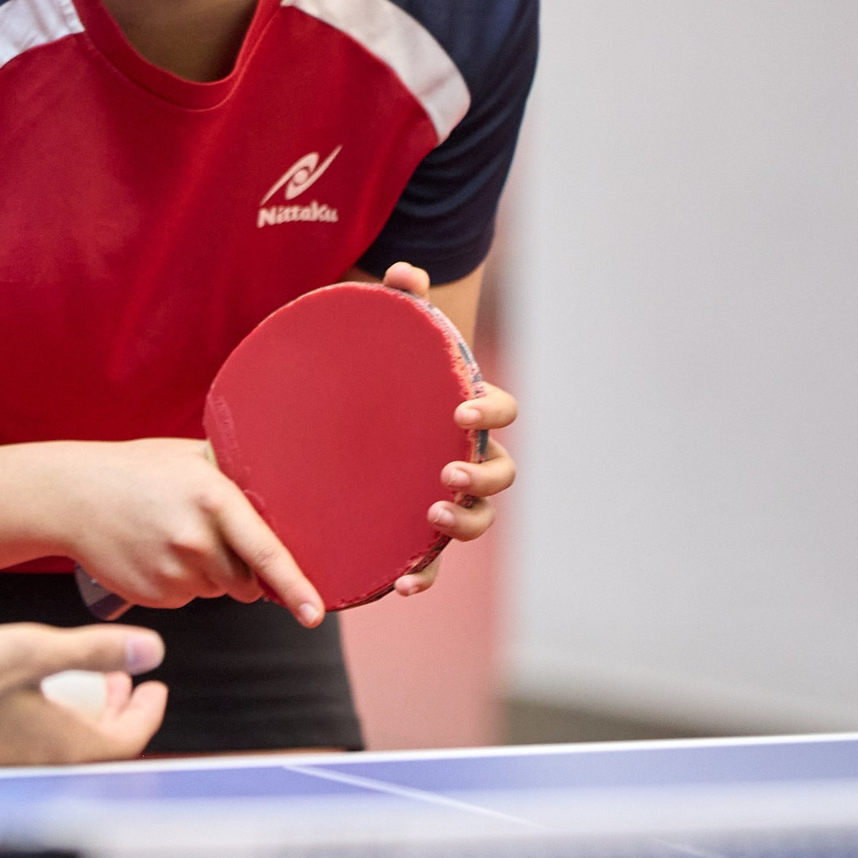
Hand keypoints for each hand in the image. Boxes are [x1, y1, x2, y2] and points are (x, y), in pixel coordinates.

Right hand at [0, 622, 168, 767]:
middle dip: (117, 707)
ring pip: (68, 743)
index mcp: (69, 746)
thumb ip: (94, 651)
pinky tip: (26, 693)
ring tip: (77, 680)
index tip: (154, 685)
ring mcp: (15, 768)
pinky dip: (51, 718)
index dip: (148, 710)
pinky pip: (38, 744)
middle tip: (122, 679)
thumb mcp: (34, 653)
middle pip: (101, 743)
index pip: (129, 737)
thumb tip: (152, 649)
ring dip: (83, 711)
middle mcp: (48, 766)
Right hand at [54, 439, 324, 623]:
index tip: (315, 613)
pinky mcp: (154, 595)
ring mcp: (172, 572)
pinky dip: (180, 583)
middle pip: (247, 581)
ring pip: (217, 591)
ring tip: (171, 537)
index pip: (266, 552)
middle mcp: (195, 540)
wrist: (70, 496)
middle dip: (242, 569)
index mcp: (212, 499)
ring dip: (209, 574)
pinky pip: (188, 598)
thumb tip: (282, 490)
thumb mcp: (187, 456)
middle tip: (208, 536)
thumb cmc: (133, 471)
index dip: (296, 586)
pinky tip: (154, 553)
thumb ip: (234, 473)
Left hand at [371, 263, 518, 596]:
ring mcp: (447, 498)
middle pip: (501, 474)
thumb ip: (397, 303)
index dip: (491, 412)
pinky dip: (423, 575)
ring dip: (462, 523)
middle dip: (481, 477)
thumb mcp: (385, 337)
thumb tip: (403, 272)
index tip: (462, 409)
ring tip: (432, 515)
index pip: (502, 412)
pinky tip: (401, 585)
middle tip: (446, 472)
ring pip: (476, 519)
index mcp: (469, 414)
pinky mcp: (417, 531)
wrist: (354, 416)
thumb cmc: (384, 374)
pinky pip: (431, 561)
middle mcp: (469, 458)